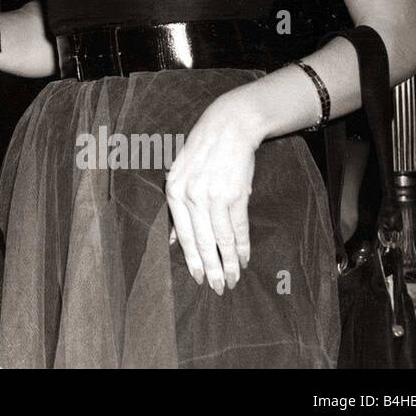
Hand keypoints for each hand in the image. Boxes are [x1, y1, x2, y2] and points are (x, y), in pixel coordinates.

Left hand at [164, 95, 262, 294]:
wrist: (228, 128)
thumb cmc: (202, 153)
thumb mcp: (180, 175)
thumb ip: (177, 207)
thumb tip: (172, 240)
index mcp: (173, 192)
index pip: (183, 235)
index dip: (192, 260)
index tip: (199, 278)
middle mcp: (191, 195)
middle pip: (202, 241)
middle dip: (211, 268)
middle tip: (218, 288)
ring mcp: (214, 195)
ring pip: (222, 238)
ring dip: (230, 262)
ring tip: (233, 278)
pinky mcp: (235, 194)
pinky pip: (239, 227)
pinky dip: (243, 246)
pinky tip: (244, 259)